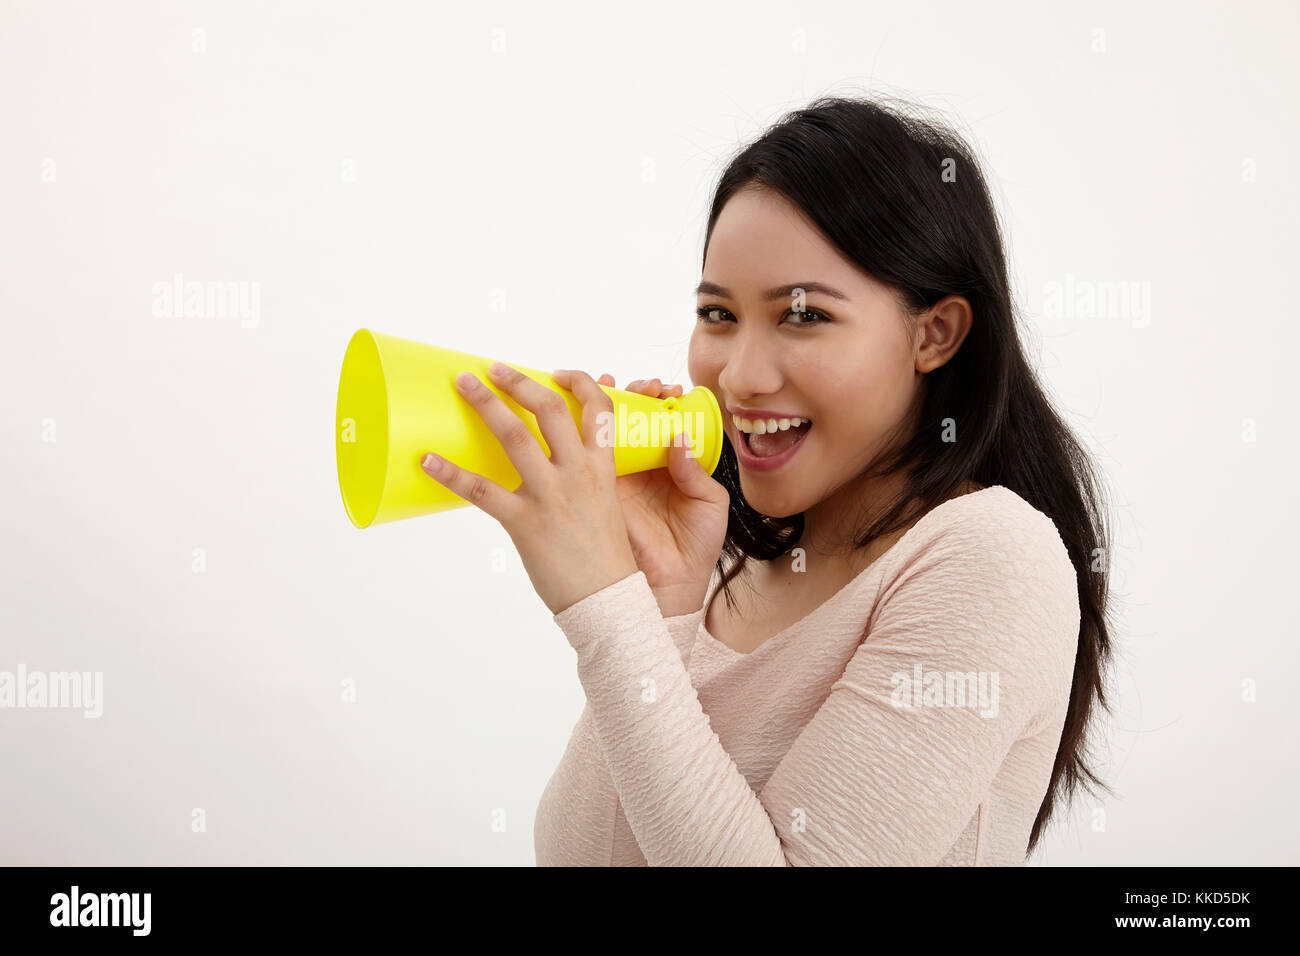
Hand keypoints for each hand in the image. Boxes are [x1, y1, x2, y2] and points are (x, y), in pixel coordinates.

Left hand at [420, 362, 638, 615]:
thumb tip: (551, 465)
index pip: (597, 409)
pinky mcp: (525, 522)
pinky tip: (428, 460)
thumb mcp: (607, 505)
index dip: (577, 382)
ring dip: (485, 404)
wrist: (608, 600)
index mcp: (602, 467)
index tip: (555, 372)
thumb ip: (585, 479)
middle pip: (548, 409)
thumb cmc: (605, 557)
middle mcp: (578, 473)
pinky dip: (451, 473)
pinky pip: (482, 491)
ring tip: (463, 384)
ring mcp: (551, 495)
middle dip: (518, 381)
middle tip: (492, 368)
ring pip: (515, 436)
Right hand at [594, 372, 730, 618]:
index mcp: (665, 464)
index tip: (668, 391)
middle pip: (628, 418)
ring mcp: (614, 477)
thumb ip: (695, 471)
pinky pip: (581, 458)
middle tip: (644, 387)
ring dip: (600, 401)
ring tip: (608, 383)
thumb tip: (679, 436)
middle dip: (632, 392)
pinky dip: (574, 432)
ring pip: (601, 429)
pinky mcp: (595, 491)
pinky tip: (576, 412)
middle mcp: (638, 466)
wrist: (672, 586)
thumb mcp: (709, 503)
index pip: (658, 421)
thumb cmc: (696, 547)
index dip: (660, 400)